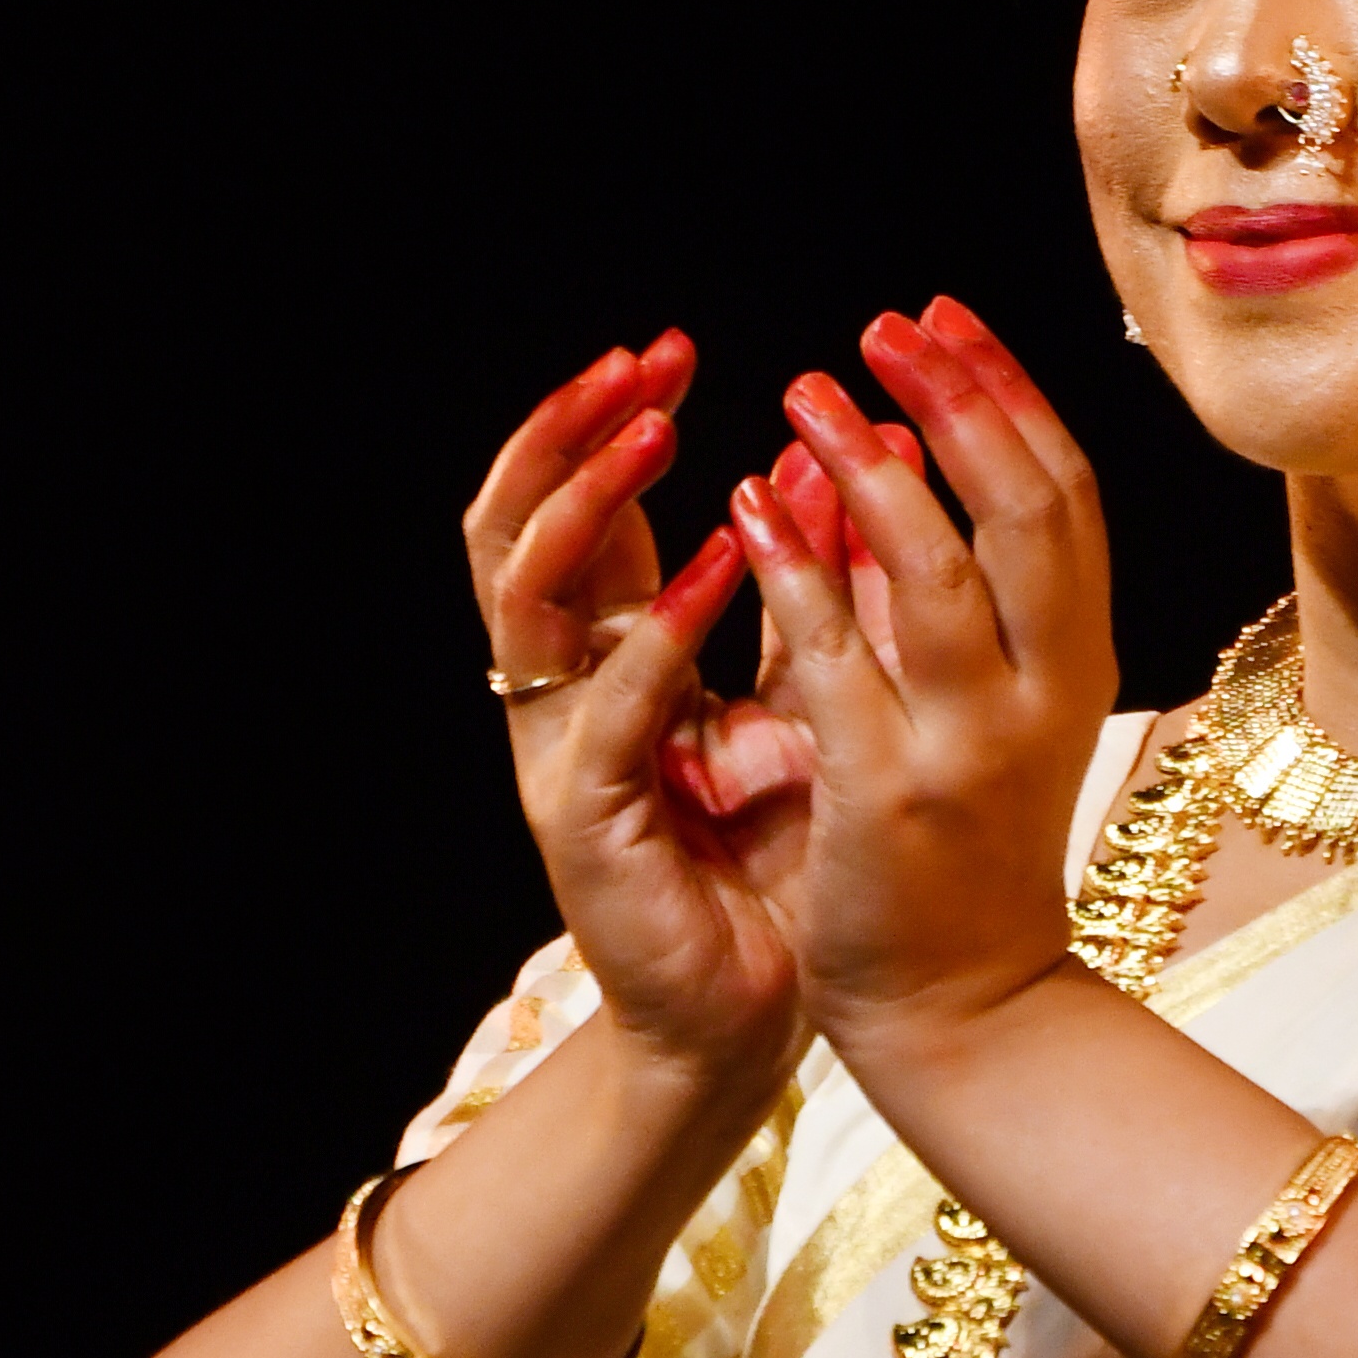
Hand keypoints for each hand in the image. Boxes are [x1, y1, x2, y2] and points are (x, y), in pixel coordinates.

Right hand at [463, 335, 809, 1095]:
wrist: (756, 1005)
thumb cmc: (775, 852)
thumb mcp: (803, 689)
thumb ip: (803, 583)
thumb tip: (841, 460)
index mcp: (610, 651)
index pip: (579, 510)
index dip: (604, 426)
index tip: (664, 352)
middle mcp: (563, 689)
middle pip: (517, 529)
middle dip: (568, 436)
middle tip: (634, 366)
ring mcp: (560, 749)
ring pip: (527, 600)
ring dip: (590, 507)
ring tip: (654, 433)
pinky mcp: (584, 819)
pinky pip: (606, 709)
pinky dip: (658, 633)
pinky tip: (719, 569)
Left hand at [728, 298, 1119, 1069]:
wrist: (966, 1012)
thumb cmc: (970, 858)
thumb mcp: (1002, 716)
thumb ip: (971, 602)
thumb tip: (911, 458)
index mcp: (1081, 664)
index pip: (1066, 497)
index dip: (1009, 396)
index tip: (946, 323)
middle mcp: (1046, 693)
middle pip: (1023, 508)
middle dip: (957, 399)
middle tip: (884, 326)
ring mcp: (970, 745)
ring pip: (934, 569)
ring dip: (866, 466)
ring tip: (806, 392)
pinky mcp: (886, 792)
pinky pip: (835, 655)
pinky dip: (793, 566)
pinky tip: (749, 502)